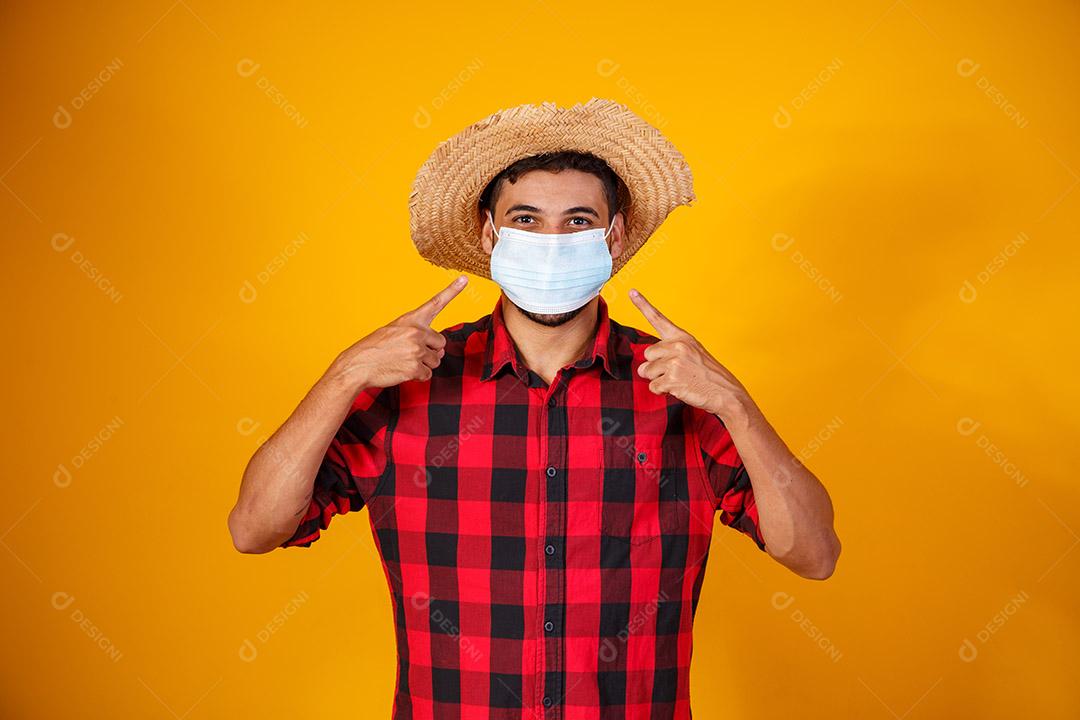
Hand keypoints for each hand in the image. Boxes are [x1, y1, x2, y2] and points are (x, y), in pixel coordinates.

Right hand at [333, 276, 467, 389]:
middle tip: (410, 353)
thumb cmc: (375, 348)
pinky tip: (402, 371)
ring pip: (436, 360)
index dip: (452, 291)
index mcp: (411, 320)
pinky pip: (427, 374)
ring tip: (404, 361)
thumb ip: (418, 335)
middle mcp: (416, 332)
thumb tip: (441, 351)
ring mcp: (416, 350)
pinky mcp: (415, 367)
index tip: (465, 278)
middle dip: (430, 351)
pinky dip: (418, 376)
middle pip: (441, 343)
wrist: (358, 364)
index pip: (435, 303)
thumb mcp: (394, 331)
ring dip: (424, 364)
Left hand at [629, 288, 753, 424]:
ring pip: (646, 371)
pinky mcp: (672, 379)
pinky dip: (662, 391)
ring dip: (658, 379)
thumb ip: (669, 352)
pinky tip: (679, 389)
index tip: (631, 292)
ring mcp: (674, 362)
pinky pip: (653, 386)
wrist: (726, 392)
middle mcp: (677, 346)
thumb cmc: (708, 374)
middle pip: (647, 354)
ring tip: (679, 380)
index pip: (658, 318)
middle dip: (656, 366)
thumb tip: (642, 367)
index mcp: (682, 337)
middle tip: (676, 372)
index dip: (643, 305)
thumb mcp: (693, 353)